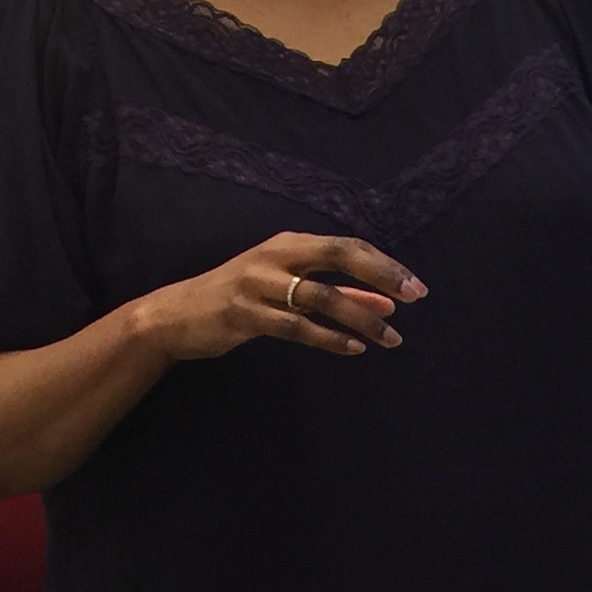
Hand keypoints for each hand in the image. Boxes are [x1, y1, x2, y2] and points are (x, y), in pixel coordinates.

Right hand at [127, 231, 426, 362]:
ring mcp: (257, 284)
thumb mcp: (289, 286)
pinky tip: (353, 348)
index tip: (415, 286)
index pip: (348, 246)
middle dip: (381, 275)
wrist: (175, 315)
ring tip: (390, 338)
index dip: (384, 265)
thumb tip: (388, 304)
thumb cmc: (241, 296)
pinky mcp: (243, 314)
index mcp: (291, 243)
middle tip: (414, 297)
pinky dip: (328, 337)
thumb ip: (338, 293)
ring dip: (360, 318)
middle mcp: (277, 255)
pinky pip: (294, 326)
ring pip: (320, 297)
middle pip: (339, 256)